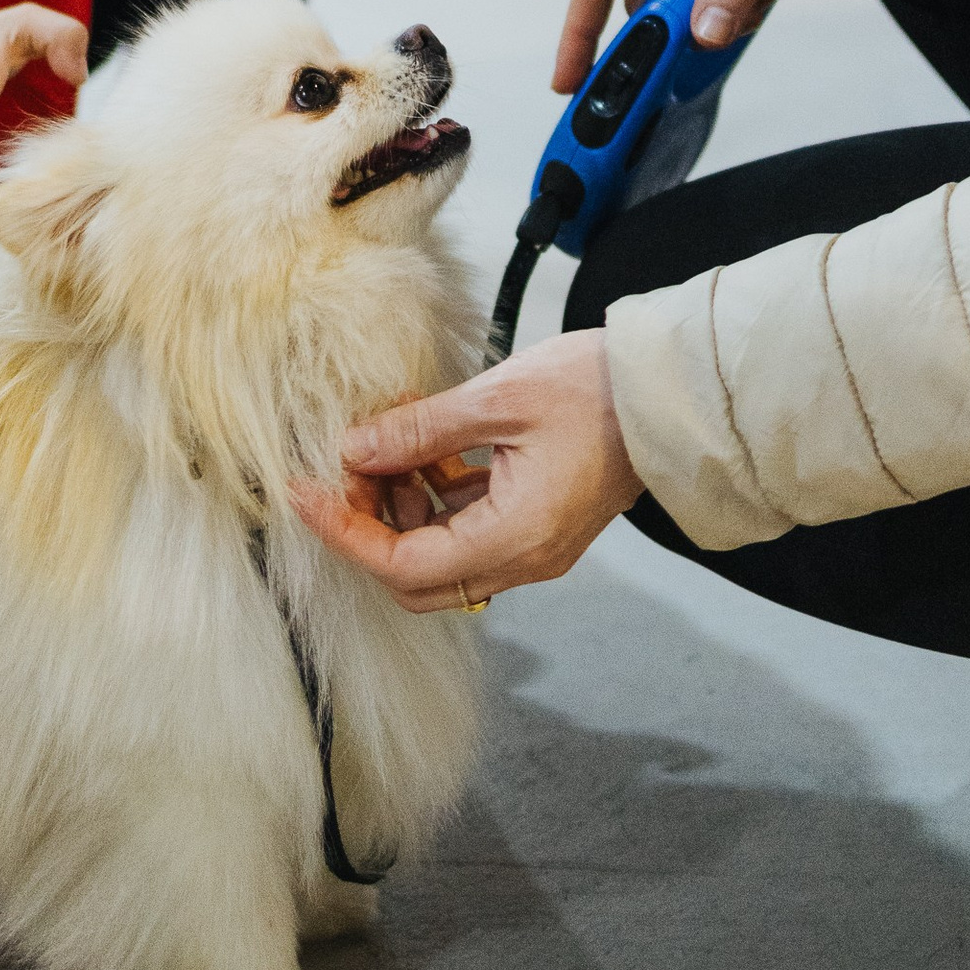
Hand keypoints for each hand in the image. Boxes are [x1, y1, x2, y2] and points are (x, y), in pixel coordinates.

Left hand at [291, 333, 641, 611]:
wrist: (664, 391)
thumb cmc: (594, 390)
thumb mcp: (496, 399)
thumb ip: (420, 430)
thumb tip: (352, 450)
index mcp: (515, 538)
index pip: (404, 566)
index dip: (346, 533)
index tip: (305, 494)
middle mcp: (524, 558)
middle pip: (418, 579)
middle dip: (370, 529)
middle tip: (343, 473)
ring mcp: (533, 545)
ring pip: (441, 555)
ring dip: (402, 509)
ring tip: (383, 445)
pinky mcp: (537, 523)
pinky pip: (469, 529)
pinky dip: (435, 496)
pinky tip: (421, 447)